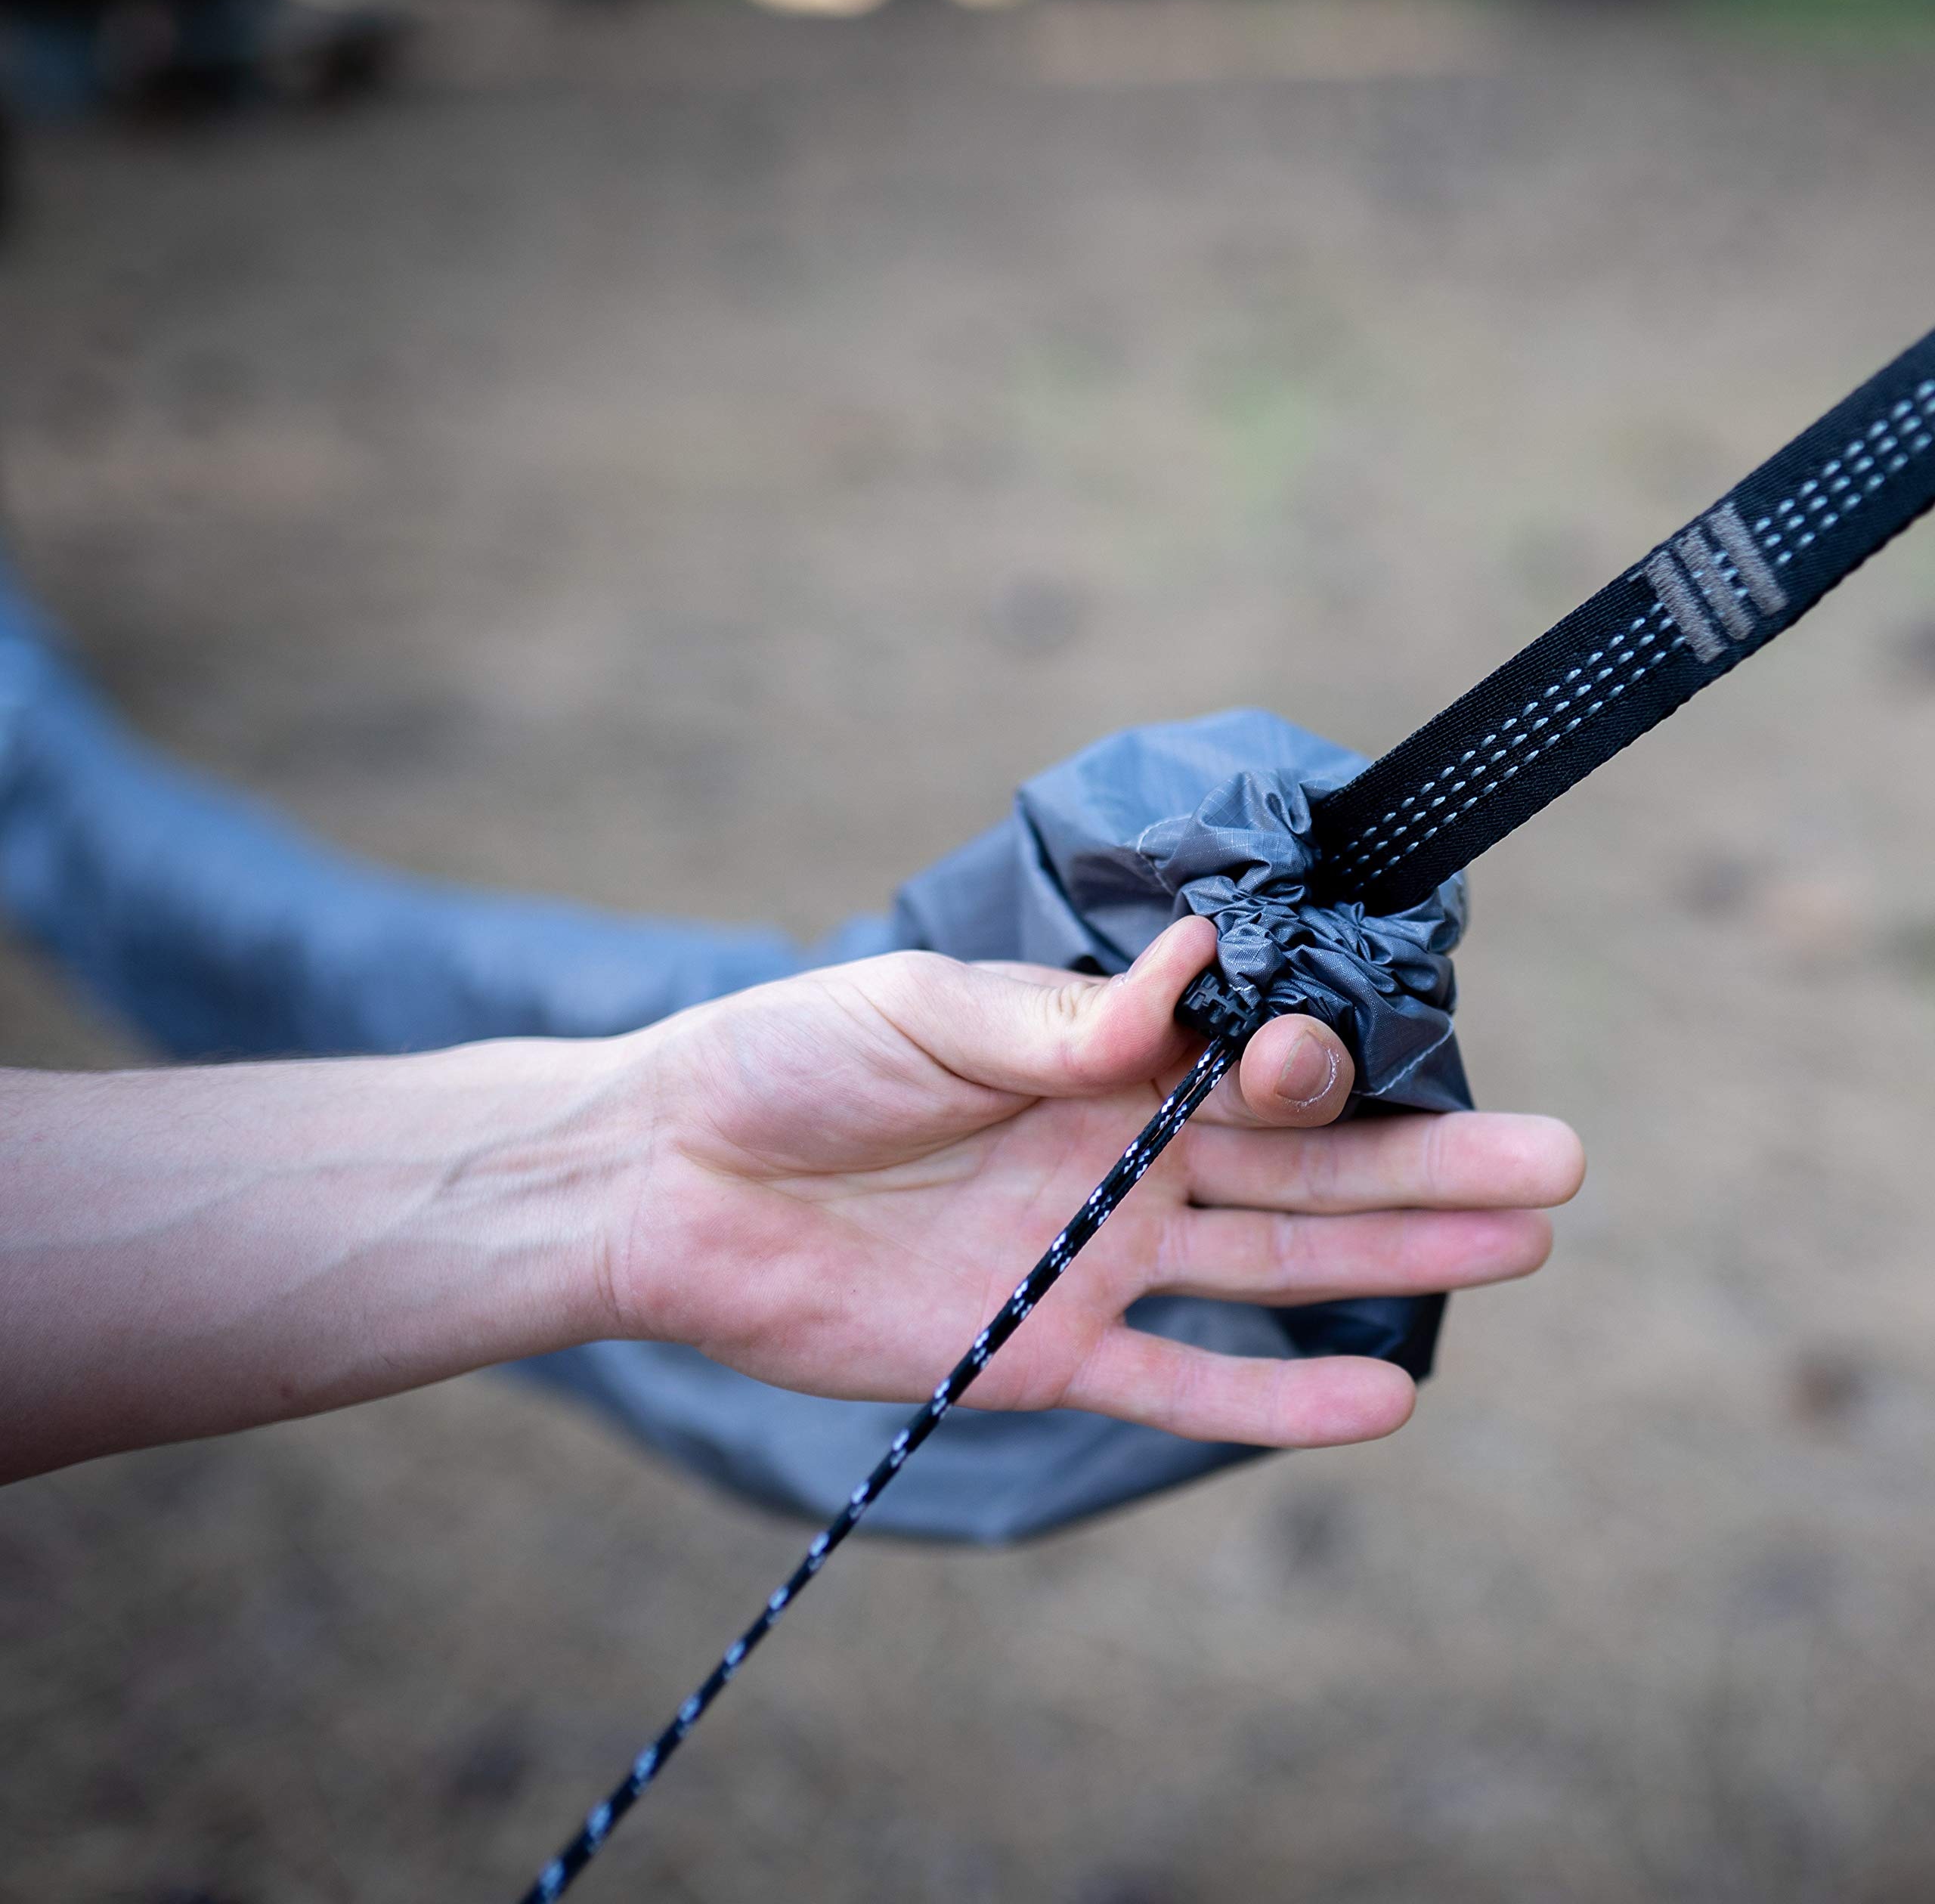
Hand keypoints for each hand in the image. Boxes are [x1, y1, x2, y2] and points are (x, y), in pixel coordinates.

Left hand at [615, 918, 1584, 1449]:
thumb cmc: (779, 1063)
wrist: (666, 1182)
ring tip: (1520, 1251)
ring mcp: (1088, 1257)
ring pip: (1267, 1261)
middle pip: (1298, 1162)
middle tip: (1560, 1161)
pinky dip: (1272, 1397)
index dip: (1318, 1059)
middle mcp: (1113, 1154)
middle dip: (1426, 1161)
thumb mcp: (917, 1012)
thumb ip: (1058, 1021)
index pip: (1244, 1059)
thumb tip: (1198, 970)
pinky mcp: (1039, 1351)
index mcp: (1091, 1054)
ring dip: (1390, 1260)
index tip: (1371, 1047)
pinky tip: (1380, 1398)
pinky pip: (1177, 1383)